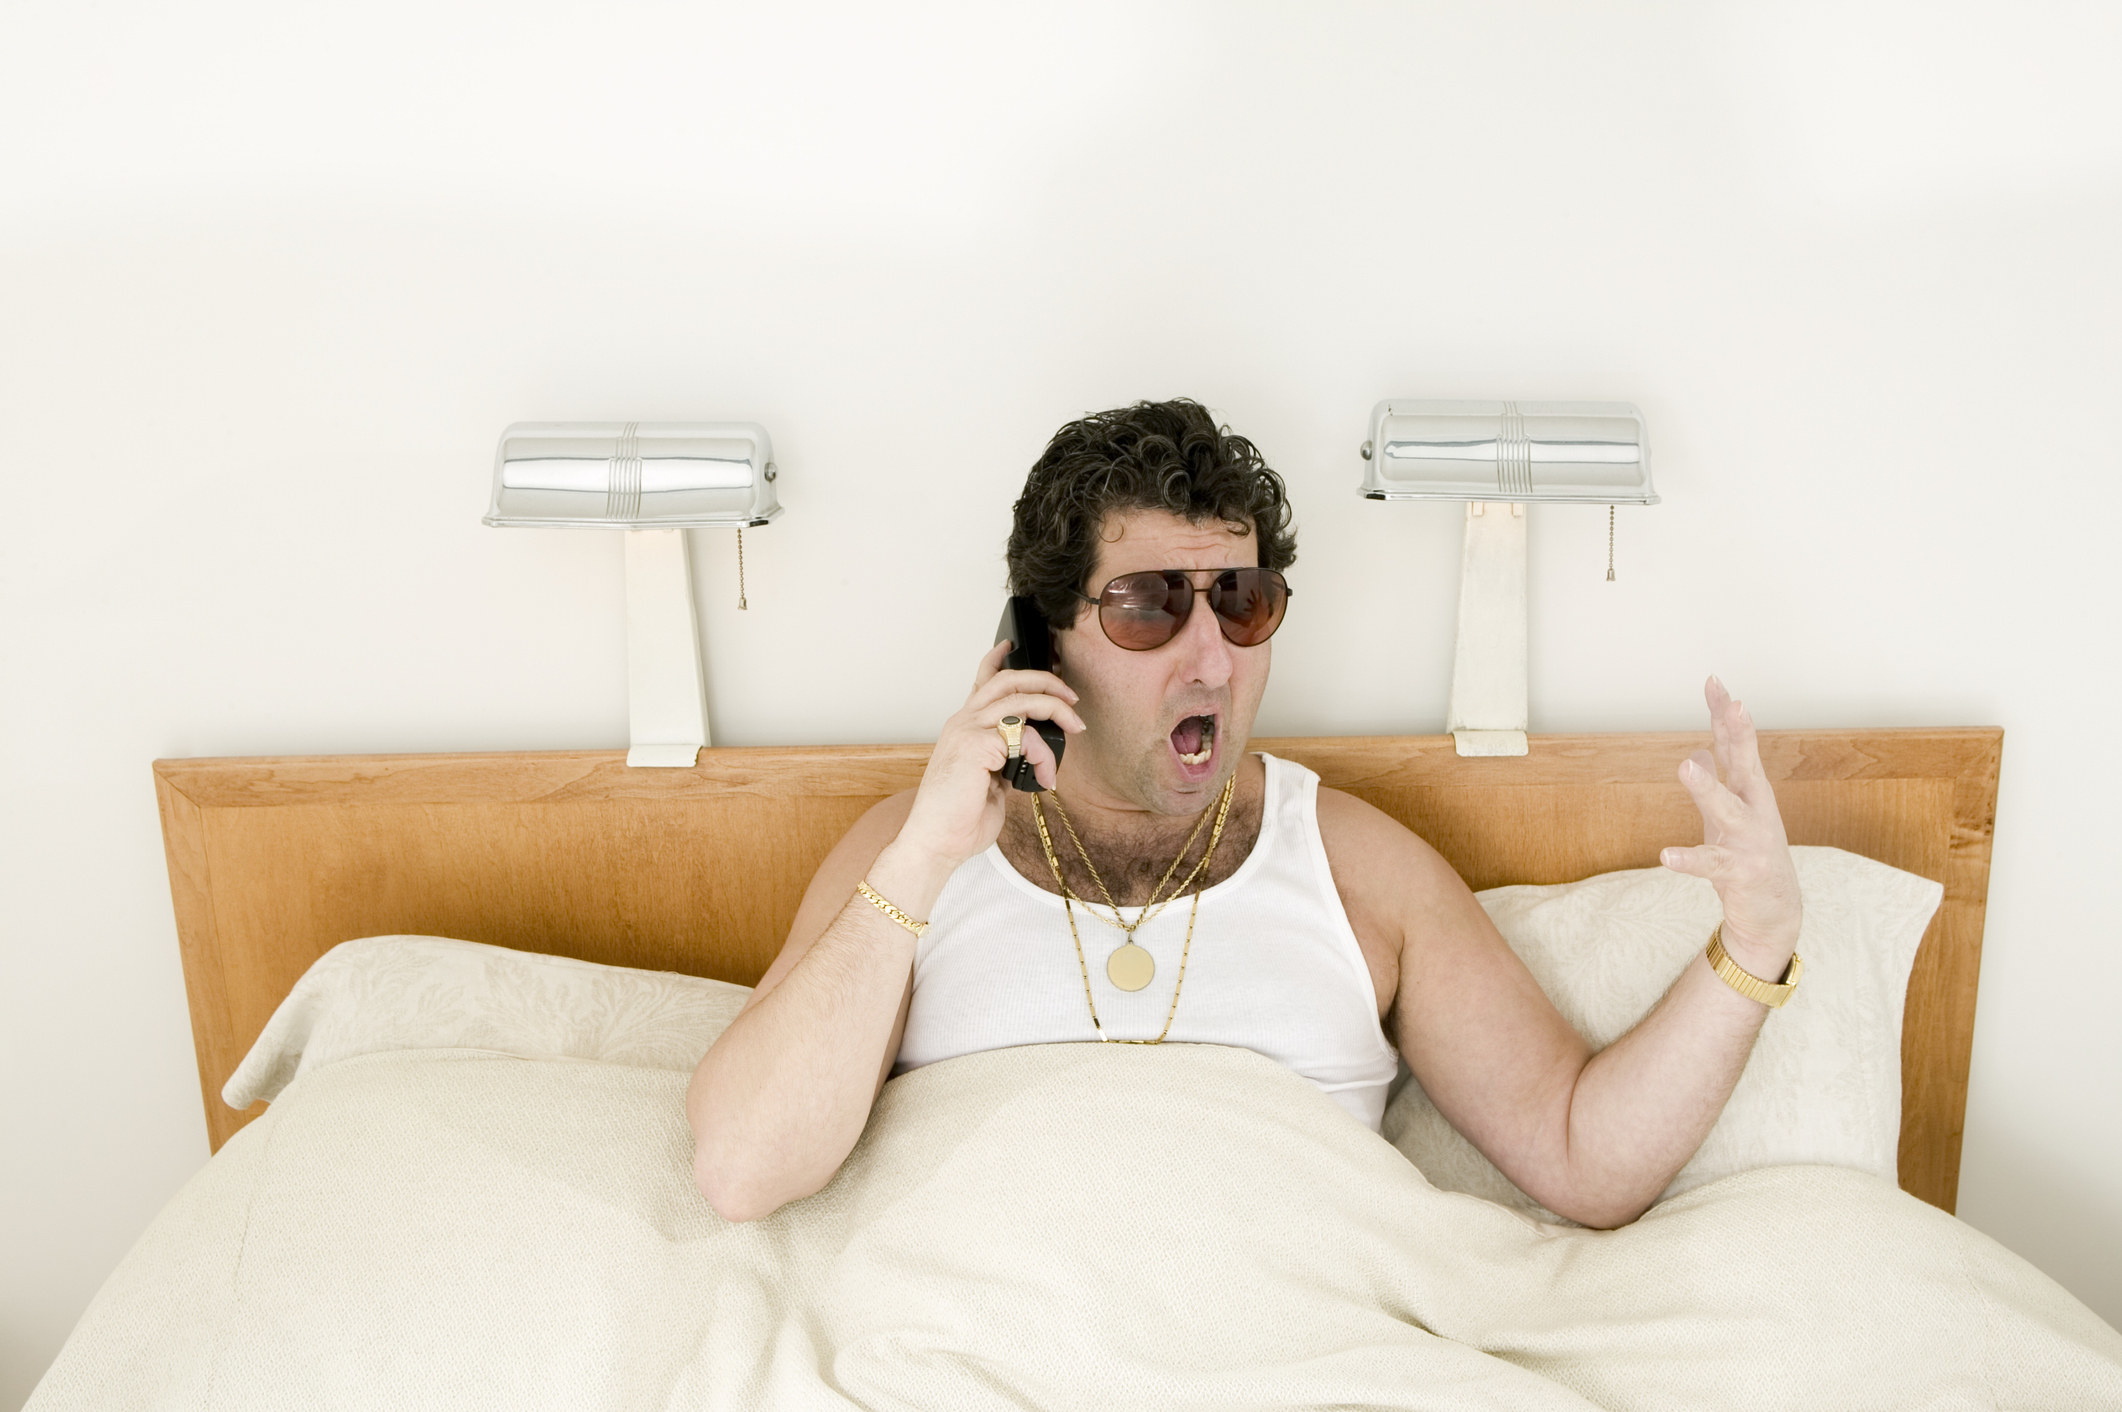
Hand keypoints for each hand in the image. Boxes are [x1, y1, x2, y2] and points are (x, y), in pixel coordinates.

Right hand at [892, 640, 1085, 874]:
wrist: (937, 842)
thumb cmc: (958, 819)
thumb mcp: (989, 782)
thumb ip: (1004, 760)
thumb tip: (1030, 756)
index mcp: (964, 728)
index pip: (981, 682)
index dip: (996, 659)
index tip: (1011, 644)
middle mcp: (963, 723)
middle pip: (1007, 680)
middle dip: (1045, 681)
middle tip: (1070, 697)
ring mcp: (968, 731)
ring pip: (1021, 701)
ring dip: (1056, 710)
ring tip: (1075, 728)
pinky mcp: (977, 746)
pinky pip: (1025, 737)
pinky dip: (1044, 756)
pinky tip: (1045, 778)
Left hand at [1659, 677, 1802, 973]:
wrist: (1774, 912)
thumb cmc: (1748, 856)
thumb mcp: (1729, 814)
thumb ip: (1718, 782)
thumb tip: (1700, 752)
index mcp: (1749, 793)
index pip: (1737, 745)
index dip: (1725, 715)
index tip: (1714, 682)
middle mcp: (1754, 810)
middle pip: (1745, 766)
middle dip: (1739, 734)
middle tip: (1732, 704)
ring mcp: (1748, 841)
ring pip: (1727, 810)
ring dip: (1707, 787)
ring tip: (1685, 765)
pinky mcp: (1737, 872)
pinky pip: (1709, 864)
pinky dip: (1688, 859)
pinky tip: (1667, 856)